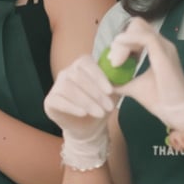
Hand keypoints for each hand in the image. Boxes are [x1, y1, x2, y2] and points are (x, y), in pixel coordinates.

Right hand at [44, 55, 115, 169]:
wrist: (89, 127)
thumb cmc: (101, 105)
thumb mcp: (114, 91)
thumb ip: (120, 75)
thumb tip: (133, 56)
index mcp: (81, 65)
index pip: (87, 64)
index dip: (98, 76)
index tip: (110, 90)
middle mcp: (66, 73)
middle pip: (78, 77)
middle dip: (95, 93)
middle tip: (109, 107)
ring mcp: (56, 86)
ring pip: (68, 88)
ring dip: (86, 101)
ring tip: (99, 113)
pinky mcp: (49, 101)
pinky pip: (58, 100)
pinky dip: (72, 107)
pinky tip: (83, 113)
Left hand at [112, 18, 183, 163]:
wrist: (175, 111)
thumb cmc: (159, 100)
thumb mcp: (133, 86)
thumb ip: (120, 80)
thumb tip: (103, 78)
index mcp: (157, 49)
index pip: (137, 31)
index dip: (122, 41)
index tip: (113, 60)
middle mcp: (162, 44)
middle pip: (136, 25)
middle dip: (121, 40)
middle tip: (113, 61)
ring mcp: (164, 46)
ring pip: (138, 28)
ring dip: (121, 43)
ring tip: (115, 63)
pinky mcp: (163, 52)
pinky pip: (144, 37)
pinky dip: (128, 42)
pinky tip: (119, 57)